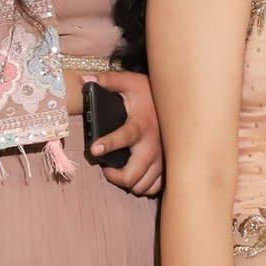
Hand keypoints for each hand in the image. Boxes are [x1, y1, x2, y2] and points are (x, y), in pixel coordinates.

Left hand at [88, 69, 162, 195]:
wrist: (178, 102)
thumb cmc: (150, 94)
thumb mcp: (130, 83)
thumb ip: (110, 81)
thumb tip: (87, 79)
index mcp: (140, 126)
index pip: (123, 137)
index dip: (108, 144)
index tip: (94, 149)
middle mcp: (152, 146)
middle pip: (131, 176)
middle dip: (114, 177)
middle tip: (107, 168)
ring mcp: (161, 159)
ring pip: (142, 185)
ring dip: (129, 182)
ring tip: (121, 172)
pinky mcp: (168, 165)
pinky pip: (155, 187)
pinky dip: (144, 186)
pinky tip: (138, 177)